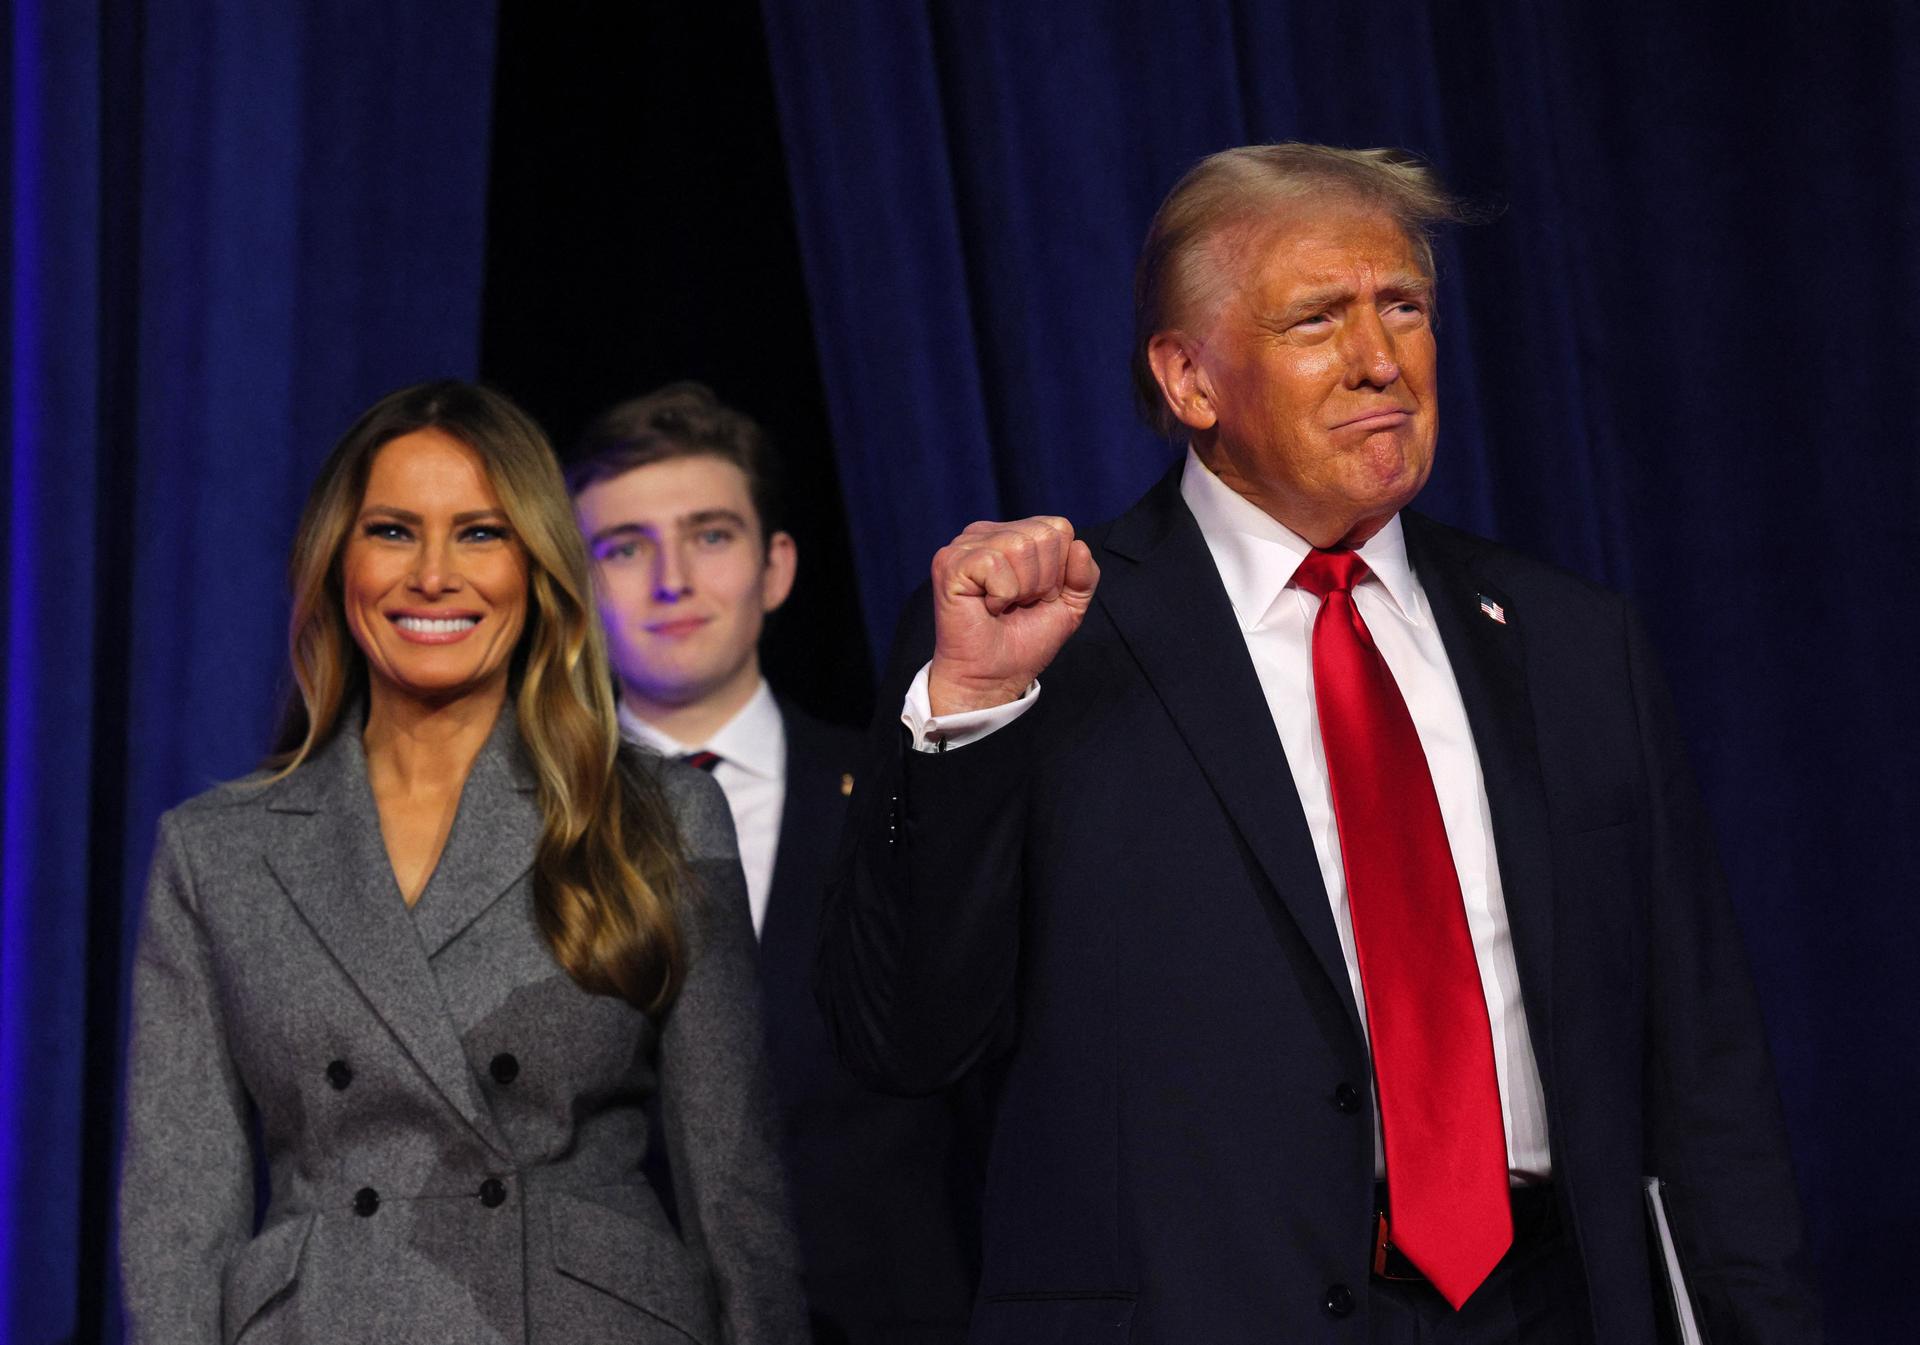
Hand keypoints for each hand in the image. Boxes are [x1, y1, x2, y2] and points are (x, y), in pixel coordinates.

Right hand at [927, 516, 1099, 714]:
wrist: (992, 677)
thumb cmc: (1023, 641)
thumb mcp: (1069, 605)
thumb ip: (1084, 575)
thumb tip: (1079, 545)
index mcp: (1011, 534)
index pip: (1059, 527)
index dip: (1060, 570)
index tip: (1038, 597)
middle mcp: (985, 533)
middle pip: (1044, 535)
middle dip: (1043, 580)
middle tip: (1020, 604)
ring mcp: (964, 546)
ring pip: (1021, 546)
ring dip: (1022, 589)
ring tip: (1004, 606)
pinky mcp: (950, 563)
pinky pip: (996, 565)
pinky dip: (1002, 595)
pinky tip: (987, 607)